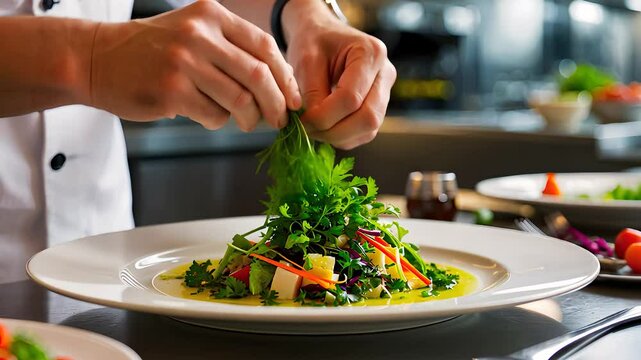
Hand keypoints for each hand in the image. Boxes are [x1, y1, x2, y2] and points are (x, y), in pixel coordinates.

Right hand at [91, 0, 300, 130]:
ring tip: (246, 123)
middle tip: (279, 121)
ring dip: (250, 118)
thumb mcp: (193, 31)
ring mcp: (184, 62)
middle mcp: (199, 34)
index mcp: (211, 15)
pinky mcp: (171, 91)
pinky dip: (218, 121)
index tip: (293, 99)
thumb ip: (231, 50)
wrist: (95, 58)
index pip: (265, 47)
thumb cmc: (152, 51)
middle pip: (259, 76)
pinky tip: (206, 115)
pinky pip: (214, 115)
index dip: (286, 77)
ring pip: (240, 100)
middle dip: (277, 104)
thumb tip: (277, 86)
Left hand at [283, 1, 395, 148]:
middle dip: (334, 131)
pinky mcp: (378, 107)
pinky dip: (344, 137)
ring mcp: (385, 92)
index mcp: (371, 53)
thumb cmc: (314, 41)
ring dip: (338, 137)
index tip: (301, 120)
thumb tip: (313, 124)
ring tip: (313, 129)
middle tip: (307, 130)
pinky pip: (365, 132)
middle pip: (368, 118)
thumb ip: (312, 92)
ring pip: (369, 129)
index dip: (324, 116)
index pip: (351, 97)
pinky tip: (325, 128)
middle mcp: (385, 73)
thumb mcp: (306, 59)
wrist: (323, 35)